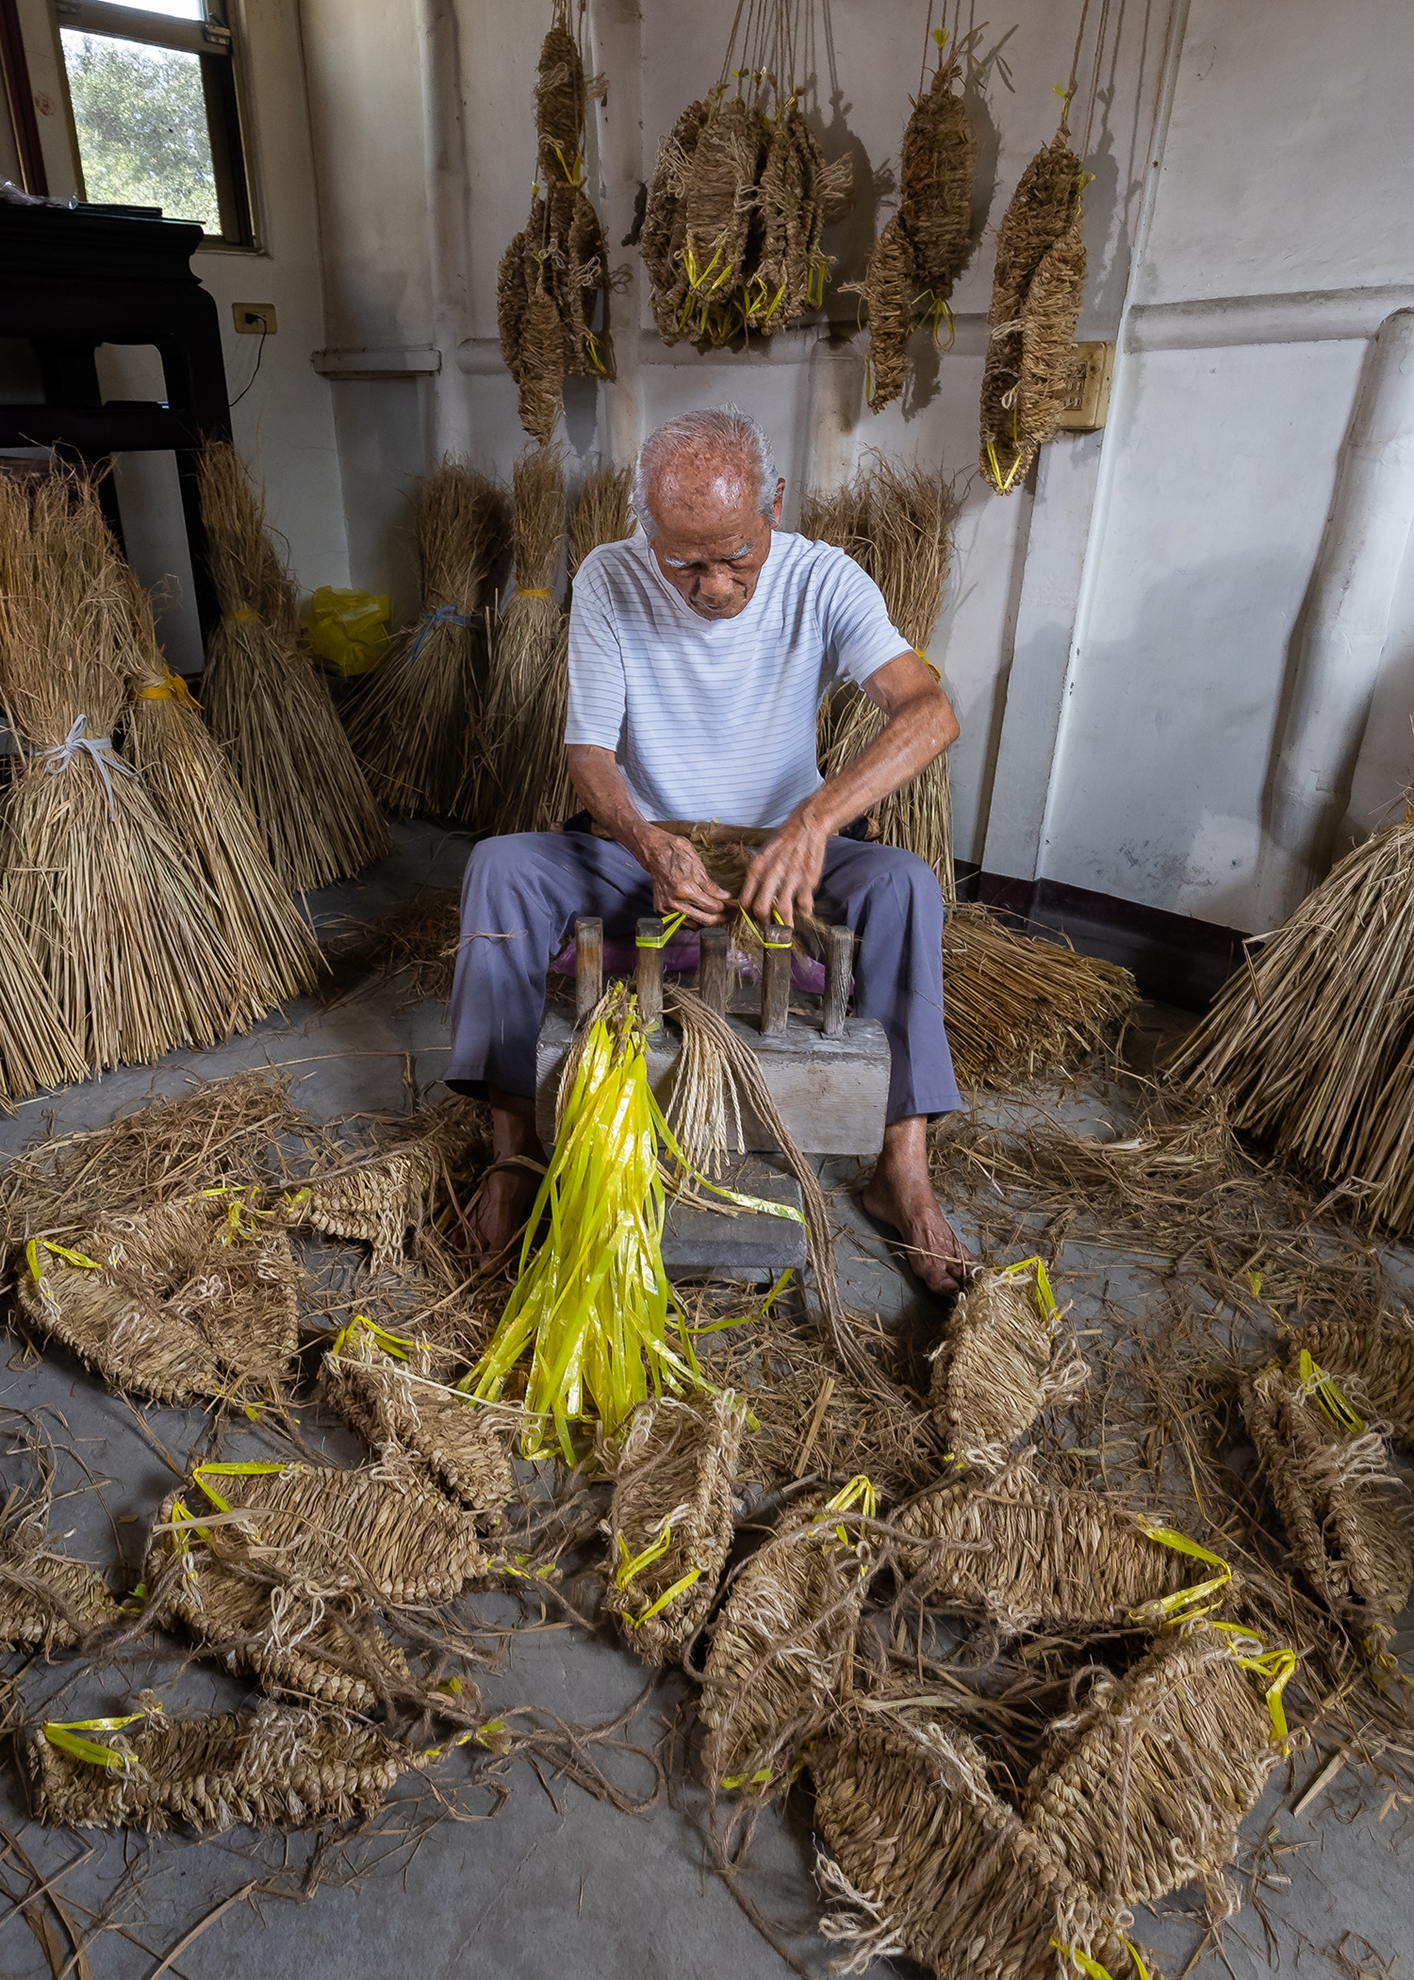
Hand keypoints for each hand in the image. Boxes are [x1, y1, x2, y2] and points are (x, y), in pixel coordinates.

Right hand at [637, 827, 730, 924]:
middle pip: (705, 920)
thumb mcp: (698, 866)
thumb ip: (711, 886)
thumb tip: (725, 897)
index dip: (726, 908)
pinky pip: (681, 923)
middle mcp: (674, 902)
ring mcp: (666, 908)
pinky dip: (692, 921)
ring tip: (716, 915)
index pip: (712, 907)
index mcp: (685, 889)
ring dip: (706, 922)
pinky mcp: (661, 910)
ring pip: (693, 925)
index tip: (732, 907)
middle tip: (729, 914)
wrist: (655, 852)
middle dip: (720, 918)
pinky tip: (700, 914)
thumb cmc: (676, 853)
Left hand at [739, 810, 828, 926]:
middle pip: (760, 909)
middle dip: (763, 925)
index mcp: (756, 869)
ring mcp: (790, 878)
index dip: (747, 916)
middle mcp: (771, 875)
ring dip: (783, 925)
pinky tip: (803, 913)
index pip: (745, 901)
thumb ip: (756, 876)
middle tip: (768, 930)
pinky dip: (804, 913)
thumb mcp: (761, 854)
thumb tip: (750, 898)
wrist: (806, 826)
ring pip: (782, 911)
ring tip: (785, 930)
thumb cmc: (782, 840)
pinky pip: (804, 905)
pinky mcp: (808, 880)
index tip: (753, 921)